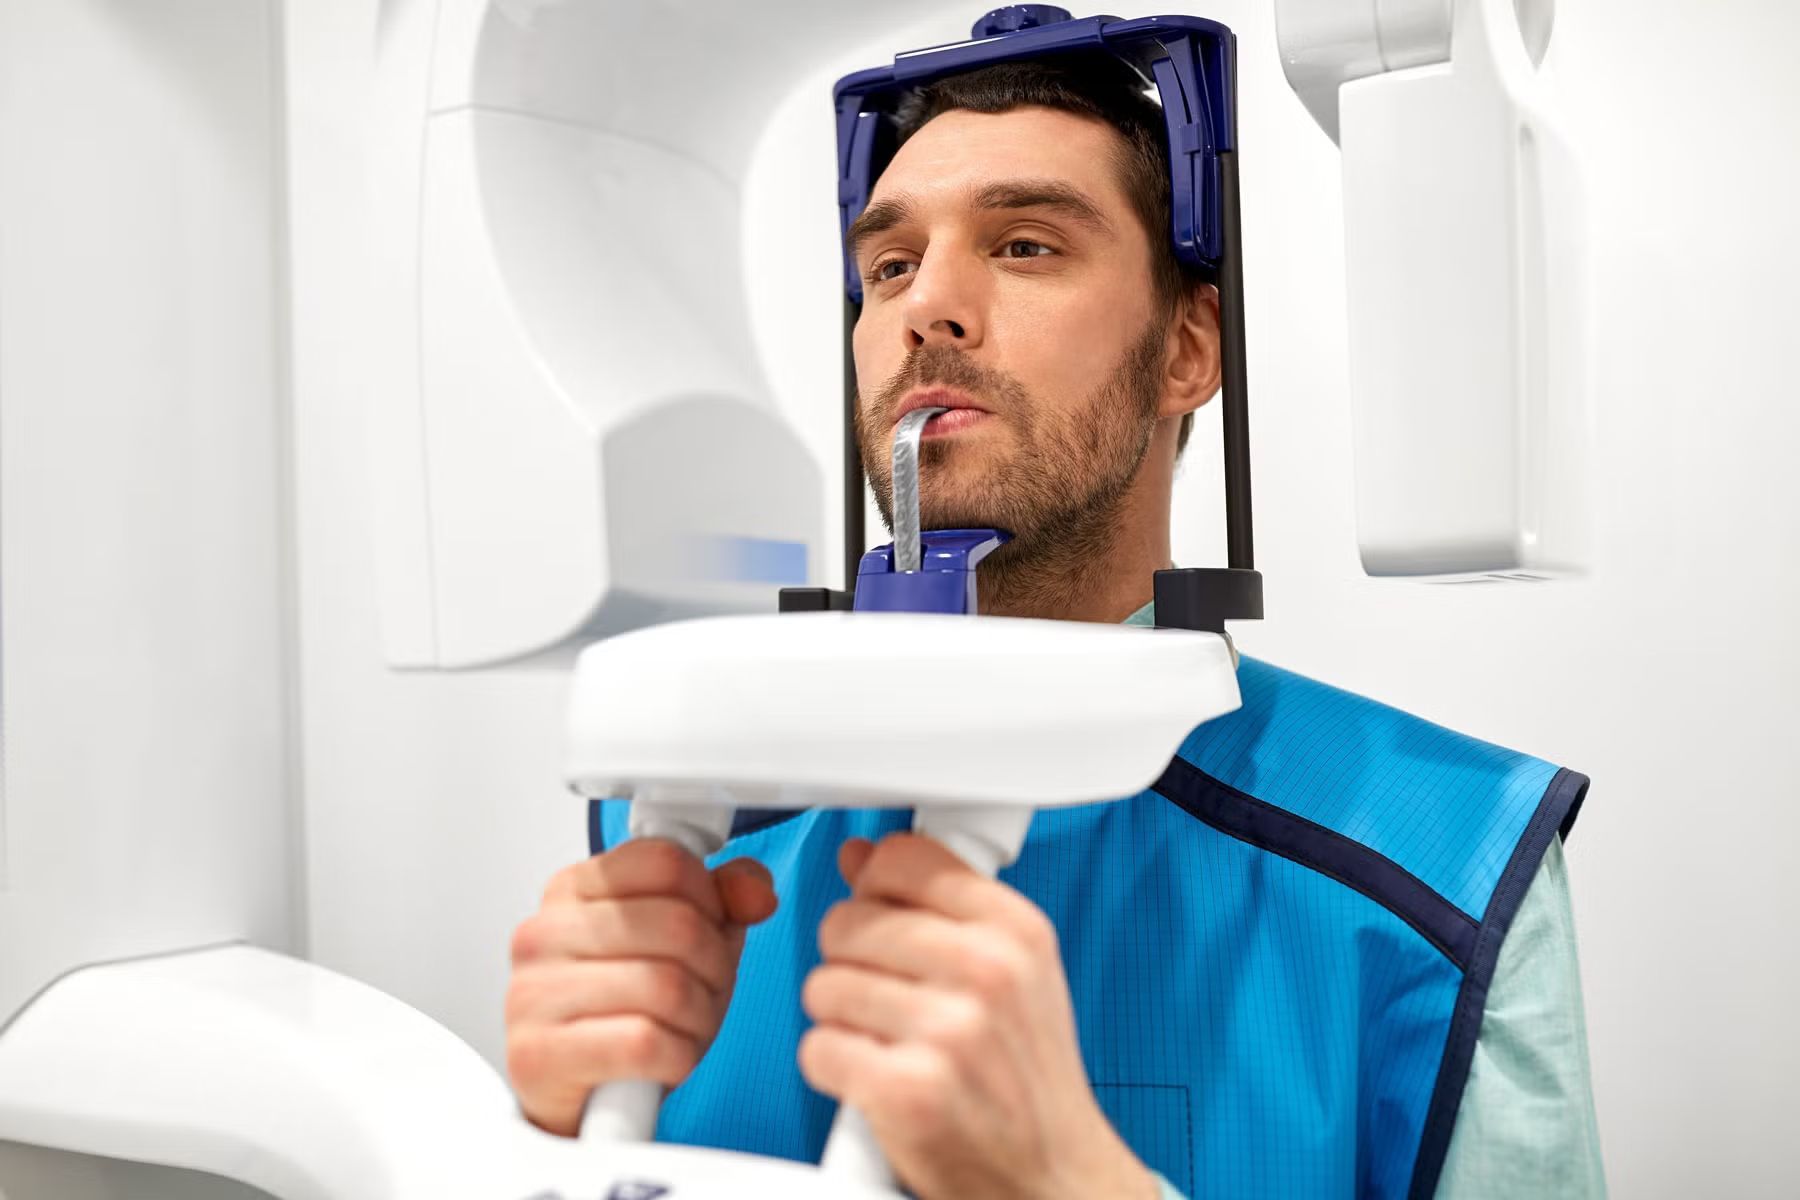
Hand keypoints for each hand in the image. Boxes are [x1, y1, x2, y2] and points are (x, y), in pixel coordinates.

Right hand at [505, 838, 776, 1136]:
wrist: (582, 1098)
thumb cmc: (627, 1013)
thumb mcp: (686, 945)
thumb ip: (726, 900)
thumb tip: (755, 894)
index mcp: (572, 889)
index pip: (666, 863)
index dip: (710, 901)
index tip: (708, 929)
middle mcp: (543, 933)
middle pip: (678, 924)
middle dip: (715, 966)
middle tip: (706, 990)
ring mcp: (533, 993)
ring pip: (667, 985)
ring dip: (700, 1016)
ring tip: (686, 1026)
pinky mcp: (538, 1056)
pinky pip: (644, 1042)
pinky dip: (678, 1057)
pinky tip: (667, 1059)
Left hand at [799, 833, 1156, 1199]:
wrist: (1052, 1176)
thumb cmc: (1027, 1076)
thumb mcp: (1014, 972)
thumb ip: (938, 906)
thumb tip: (859, 856)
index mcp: (1016, 930)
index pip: (901, 859)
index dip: (875, 888)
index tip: (882, 915)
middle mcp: (987, 972)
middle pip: (848, 920)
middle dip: (851, 960)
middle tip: (887, 996)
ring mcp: (948, 1031)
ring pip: (824, 984)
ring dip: (840, 1017)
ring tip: (885, 1039)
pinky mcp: (906, 1089)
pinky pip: (818, 1047)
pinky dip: (834, 1067)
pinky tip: (873, 1076)